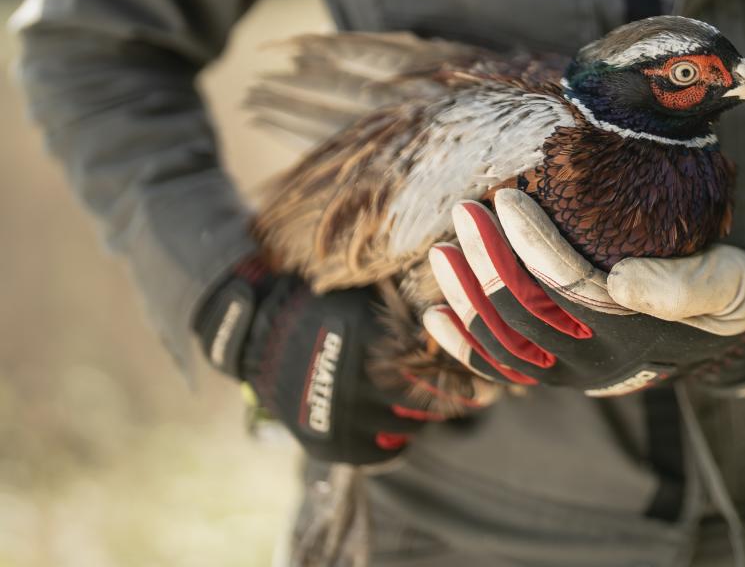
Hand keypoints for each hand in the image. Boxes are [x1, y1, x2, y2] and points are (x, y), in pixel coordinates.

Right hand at [193, 259, 479, 464]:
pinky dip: (396, 438)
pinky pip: (384, 451)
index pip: (437, 366)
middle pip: (428, 401)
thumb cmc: (323, 307)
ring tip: (422, 402)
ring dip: (421, 416)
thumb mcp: (365, 298)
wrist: (257, 336)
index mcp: (372, 341)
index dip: (463, 373)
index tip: (483, 378)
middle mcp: (359, 380)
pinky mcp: (329, 442)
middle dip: (448, 397)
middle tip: (466, 393)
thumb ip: (407, 310)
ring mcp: (342, 415)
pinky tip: (395, 421)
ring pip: (409, 427)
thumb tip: (464, 307)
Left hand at [423, 189, 744, 395]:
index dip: (531, 242)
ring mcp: (571, 373)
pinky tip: (436, 316)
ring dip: (466, 297)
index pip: (567, 286)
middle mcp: (595, 363)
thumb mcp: (726, 283)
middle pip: (523, 313)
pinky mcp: (558, 373)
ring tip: (443, 251)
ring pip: (503, 343)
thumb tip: (620, 281)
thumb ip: (683, 285)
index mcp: (632, 335)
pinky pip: (501, 367)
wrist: (728, 336)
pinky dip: (466, 344)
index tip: (507, 197)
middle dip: (486, 260)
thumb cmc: (726, 296)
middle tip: (465, 211)